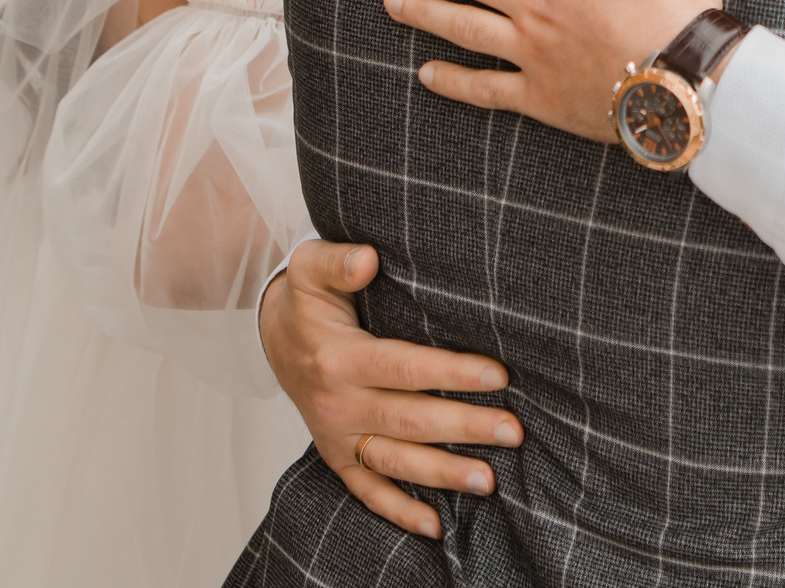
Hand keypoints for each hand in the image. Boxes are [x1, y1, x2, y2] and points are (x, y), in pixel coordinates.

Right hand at [259, 240, 520, 537]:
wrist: (271, 333)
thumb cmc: (306, 298)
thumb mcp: (312, 266)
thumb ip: (340, 260)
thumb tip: (369, 260)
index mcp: (339, 358)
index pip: (404, 368)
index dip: (452, 373)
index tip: (499, 376)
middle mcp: (337, 403)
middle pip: (409, 420)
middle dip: (465, 427)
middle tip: (514, 432)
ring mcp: (337, 435)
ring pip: (395, 460)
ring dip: (442, 474)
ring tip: (489, 481)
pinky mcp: (337, 455)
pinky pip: (367, 489)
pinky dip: (399, 510)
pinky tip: (436, 525)